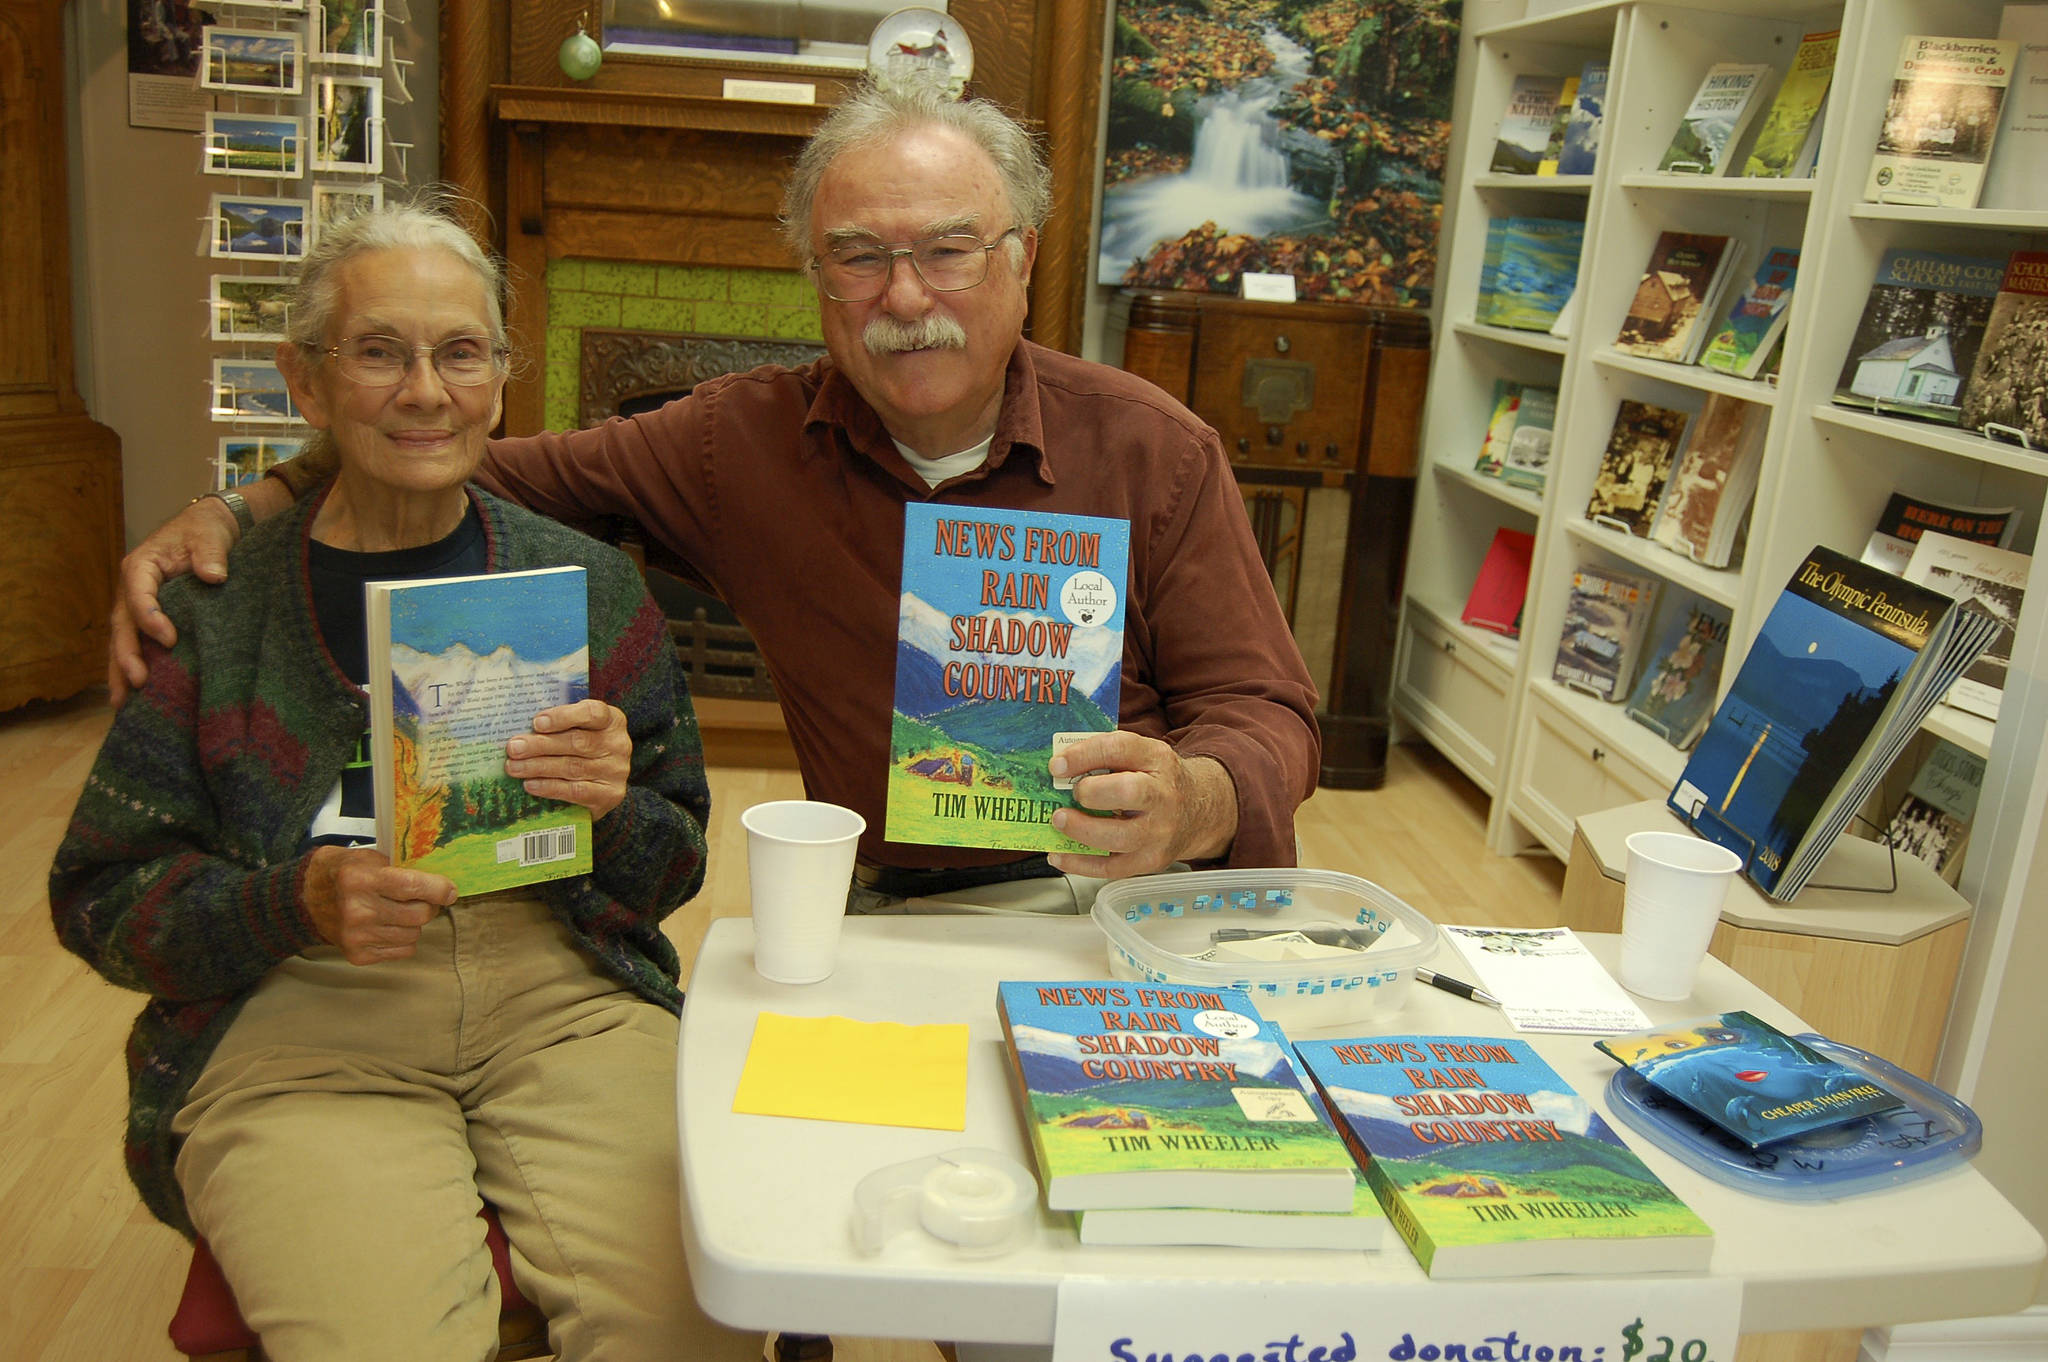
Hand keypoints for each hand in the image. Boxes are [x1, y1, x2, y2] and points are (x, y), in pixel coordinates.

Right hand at [303, 846, 456, 964]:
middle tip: (419, 898)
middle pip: (419, 915)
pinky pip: (403, 951)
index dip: (438, 889)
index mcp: (360, 879)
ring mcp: (356, 936)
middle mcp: (357, 910)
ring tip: (396, 911)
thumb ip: (401, 868)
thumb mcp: (367, 858)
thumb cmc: (342, 872)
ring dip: (413, 923)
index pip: (412, 887)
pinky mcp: (356, 955)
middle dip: (427, 905)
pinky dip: (402, 939)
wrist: (303, 899)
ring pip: (414, 935)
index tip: (450, 891)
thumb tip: (440, 884)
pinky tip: (387, 926)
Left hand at [505, 699, 631, 819]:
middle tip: (514, 748)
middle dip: (541, 745)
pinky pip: (576, 791)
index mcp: (612, 720)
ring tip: (513, 767)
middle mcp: (619, 744)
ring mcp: (616, 771)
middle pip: (577, 742)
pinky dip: (550, 787)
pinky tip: (530, 784)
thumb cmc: (582, 749)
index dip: (564, 716)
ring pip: (572, 767)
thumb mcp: (578, 729)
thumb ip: (558, 726)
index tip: (537, 722)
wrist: (602, 785)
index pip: (592, 713)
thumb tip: (520, 730)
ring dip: (538, 767)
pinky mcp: (610, 795)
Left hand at [1045, 732, 1237, 877]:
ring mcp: (1160, 832)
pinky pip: (1112, 868)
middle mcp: (1163, 795)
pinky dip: (1079, 863)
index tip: (1057, 765)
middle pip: (1128, 792)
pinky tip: (1060, 854)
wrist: (1198, 811)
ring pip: (1120, 836)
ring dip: (1081, 830)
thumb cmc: (1157, 781)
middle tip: (1072, 794)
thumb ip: (1105, 756)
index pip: (1119, 749)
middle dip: (1091, 793)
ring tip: (1060, 821)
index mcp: (1157, 759)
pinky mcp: (1151, 860)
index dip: (1083, 755)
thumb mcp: (1141, 755)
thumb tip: (1059, 766)